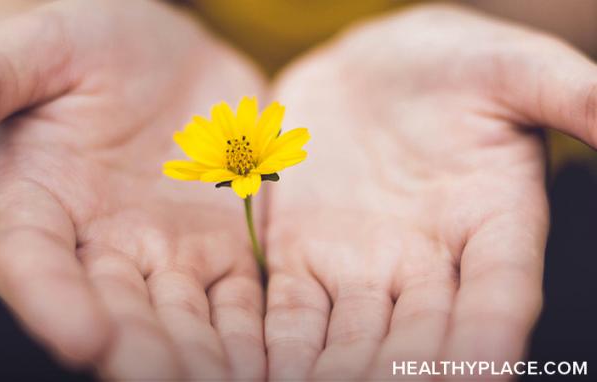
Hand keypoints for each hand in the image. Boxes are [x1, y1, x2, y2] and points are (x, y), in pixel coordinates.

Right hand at [0, 0, 265, 378]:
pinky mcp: (222, 249)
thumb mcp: (33, 50)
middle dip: (140, 352)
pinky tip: (273, 361)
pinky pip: (239, 300)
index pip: (33, 265)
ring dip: (202, 359)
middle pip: (116, 311)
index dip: (51, 302)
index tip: (80, 336)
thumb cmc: (82, 45)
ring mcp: (167, 254)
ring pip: (183, 320)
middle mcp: (101, 247)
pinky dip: (252, 334)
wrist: (158, 53)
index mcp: (40, 206)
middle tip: (167, 381)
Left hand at [264, 4, 595, 379]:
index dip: (488, 337)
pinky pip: (292, 314)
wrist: (370, 69)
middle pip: (421, 338)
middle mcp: (430, 265)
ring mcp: (362, 268)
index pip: (499, 296)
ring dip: (336, 374)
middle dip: (403, 375)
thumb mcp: (513, 69)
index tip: (481, 374)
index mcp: (494, 226)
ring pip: (353, 341)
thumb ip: (569, 96)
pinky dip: (282, 349)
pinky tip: (266, 374)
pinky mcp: (303, 259)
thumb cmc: (453, 64)